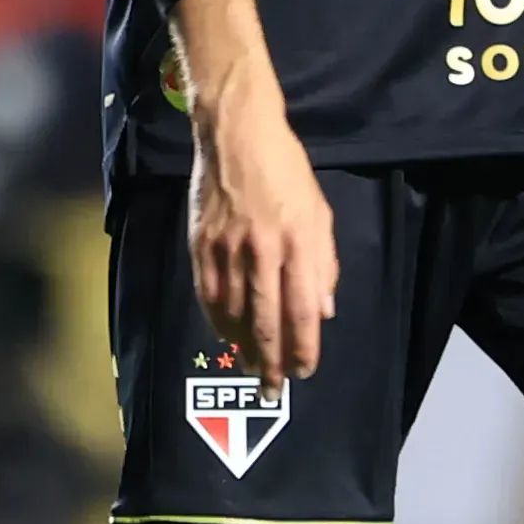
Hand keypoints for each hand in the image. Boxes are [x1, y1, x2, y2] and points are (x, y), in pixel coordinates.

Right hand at [173, 0, 337, 394]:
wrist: (237, 133)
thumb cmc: (285, 169)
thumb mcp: (318, 209)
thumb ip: (323, 262)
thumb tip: (324, 311)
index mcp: (297, 239)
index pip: (302, 309)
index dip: (304, 347)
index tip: (305, 370)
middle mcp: (262, 249)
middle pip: (266, 320)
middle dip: (272, 362)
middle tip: (275, 389)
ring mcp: (226, 248)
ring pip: (233, 315)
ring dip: (244, 349)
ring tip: (254, 369)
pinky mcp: (200, 244)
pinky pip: (208, 296)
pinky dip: (218, 324)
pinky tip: (228, 338)